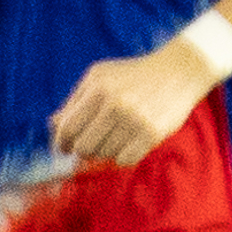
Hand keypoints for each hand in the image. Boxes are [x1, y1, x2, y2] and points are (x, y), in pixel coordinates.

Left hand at [47, 41, 213, 169]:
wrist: (178, 71)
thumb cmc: (131, 76)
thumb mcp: (98, 78)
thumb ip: (74, 101)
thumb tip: (53, 126)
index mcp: (97, 89)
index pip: (68, 129)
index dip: (61, 143)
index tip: (63, 148)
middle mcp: (115, 105)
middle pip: (84, 147)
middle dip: (83, 149)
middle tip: (90, 144)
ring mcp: (135, 120)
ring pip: (104, 154)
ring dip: (105, 151)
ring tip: (115, 137)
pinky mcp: (153, 133)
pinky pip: (125, 160)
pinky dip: (123, 157)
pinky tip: (128, 144)